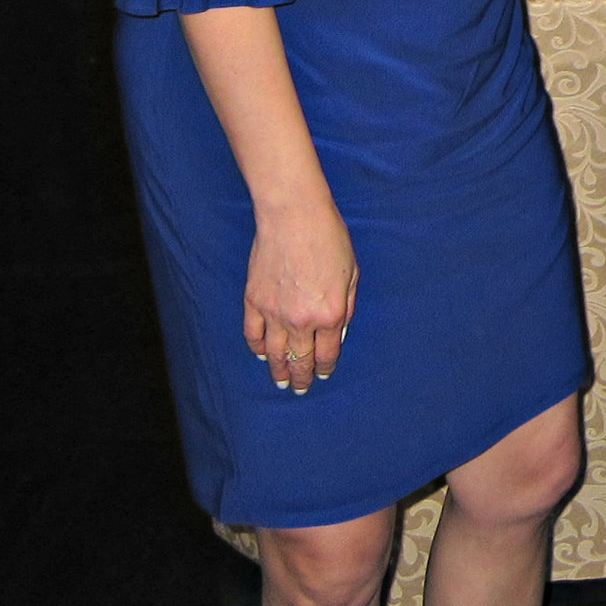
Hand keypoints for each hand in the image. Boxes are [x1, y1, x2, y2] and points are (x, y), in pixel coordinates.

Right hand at [243, 200, 357, 394]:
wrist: (294, 216)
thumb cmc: (329, 238)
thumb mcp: (352, 273)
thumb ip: (347, 306)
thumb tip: (337, 332)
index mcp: (330, 314)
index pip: (326, 354)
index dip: (324, 368)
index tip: (322, 374)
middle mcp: (301, 320)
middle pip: (300, 359)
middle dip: (301, 377)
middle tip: (300, 388)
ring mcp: (274, 313)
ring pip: (274, 354)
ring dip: (278, 370)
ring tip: (281, 381)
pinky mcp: (254, 301)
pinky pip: (253, 334)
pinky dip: (257, 348)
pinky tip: (261, 354)